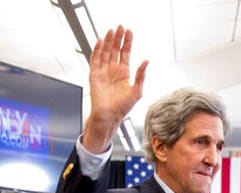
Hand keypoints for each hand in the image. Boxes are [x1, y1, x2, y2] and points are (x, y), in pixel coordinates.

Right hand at [81, 26, 147, 153]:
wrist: (109, 117)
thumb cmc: (122, 108)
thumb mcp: (137, 92)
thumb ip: (141, 76)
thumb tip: (146, 62)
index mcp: (124, 73)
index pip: (126, 53)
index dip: (127, 42)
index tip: (129, 32)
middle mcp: (113, 70)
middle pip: (115, 49)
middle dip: (118, 38)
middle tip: (120, 27)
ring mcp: (104, 72)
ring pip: (105, 52)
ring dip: (108, 41)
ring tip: (111, 31)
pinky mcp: (94, 75)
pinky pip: (95, 60)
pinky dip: (97, 50)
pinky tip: (100, 42)